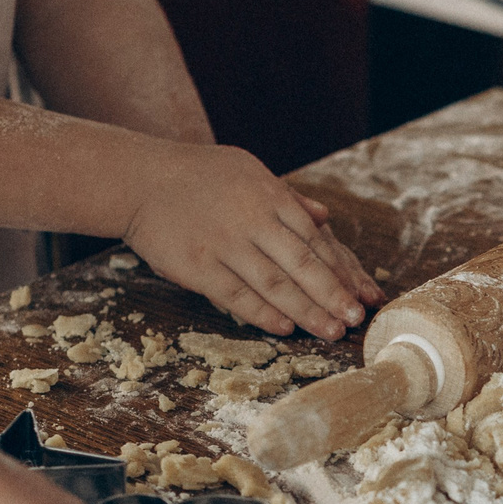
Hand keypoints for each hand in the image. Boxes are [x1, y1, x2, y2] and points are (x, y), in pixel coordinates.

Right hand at [124, 143, 382, 340]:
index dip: (342, 270)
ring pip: (274, 285)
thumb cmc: (199, 176)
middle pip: (302, 264)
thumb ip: (287, 198)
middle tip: (354, 320)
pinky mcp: (199, 267)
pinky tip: (285, 328)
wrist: (139, 180)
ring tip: (329, 331)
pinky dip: (263, 314)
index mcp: (269, 196)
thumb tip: (326, 215)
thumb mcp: (247, 172)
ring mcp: (225, 245)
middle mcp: (252, 220)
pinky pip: (237, 296)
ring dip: (306, 311)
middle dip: (333, 295)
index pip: (316, 239)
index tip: (363, 294)